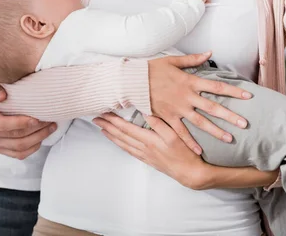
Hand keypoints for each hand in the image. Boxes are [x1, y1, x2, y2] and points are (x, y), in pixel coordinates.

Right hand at [0, 79, 55, 159]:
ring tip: (51, 128)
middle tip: (51, 120)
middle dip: (36, 130)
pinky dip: (32, 149)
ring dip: (38, 139)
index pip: (2, 124)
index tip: (37, 118)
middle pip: (14, 137)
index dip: (21, 123)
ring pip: (18, 148)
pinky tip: (42, 138)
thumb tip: (2, 96)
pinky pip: (17, 155)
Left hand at [93, 113, 211, 189]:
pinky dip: (120, 145)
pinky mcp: (147, 160)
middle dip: (107, 126)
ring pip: (123, 144)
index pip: (126, 128)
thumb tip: (146, 112)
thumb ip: (159, 124)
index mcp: (149, 140)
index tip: (104, 113)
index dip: (114, 120)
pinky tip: (117, 142)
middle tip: (96, 119)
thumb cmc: (184, 153)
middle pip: (121, 135)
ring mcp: (144, 155)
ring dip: (111, 136)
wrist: (189, 173)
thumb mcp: (175, 135)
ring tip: (102, 129)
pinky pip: (129, 151)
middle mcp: (143, 147)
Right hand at [148, 53, 250, 154]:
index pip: (217, 87)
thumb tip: (210, 52)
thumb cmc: (152, 69)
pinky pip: (180, 132)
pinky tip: (199, 151)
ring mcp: (178, 109)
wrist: (133, 81)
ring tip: (229, 139)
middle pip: (213, 107)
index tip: (248, 96)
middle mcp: (187, 96)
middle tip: (245, 124)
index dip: (233, 91)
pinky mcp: (168, 117)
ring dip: (215, 131)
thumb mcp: (173, 60)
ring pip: (200, 122)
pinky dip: (190, 142)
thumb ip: (193, 59)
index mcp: (190, 81)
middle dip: (230, 116)